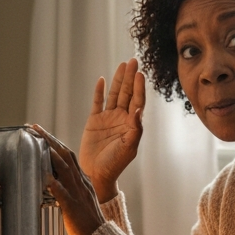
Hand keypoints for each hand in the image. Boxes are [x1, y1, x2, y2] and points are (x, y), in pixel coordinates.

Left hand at [31, 124, 105, 234]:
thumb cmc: (88, 224)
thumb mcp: (80, 200)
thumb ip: (69, 189)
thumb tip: (53, 182)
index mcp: (83, 181)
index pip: (68, 156)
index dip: (54, 142)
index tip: (41, 133)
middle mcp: (81, 183)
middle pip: (65, 155)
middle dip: (49, 139)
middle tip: (34, 127)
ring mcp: (77, 193)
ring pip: (64, 168)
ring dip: (49, 152)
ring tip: (36, 140)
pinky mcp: (72, 207)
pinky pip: (62, 193)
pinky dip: (53, 184)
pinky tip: (44, 176)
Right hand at [79, 59, 145, 201]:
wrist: (96, 174)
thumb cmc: (115, 164)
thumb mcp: (128, 148)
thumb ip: (135, 128)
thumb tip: (138, 109)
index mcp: (132, 124)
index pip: (137, 101)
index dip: (139, 87)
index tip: (140, 73)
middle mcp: (121, 118)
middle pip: (127, 93)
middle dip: (130, 77)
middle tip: (134, 60)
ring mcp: (108, 118)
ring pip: (114, 95)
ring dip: (118, 80)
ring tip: (122, 64)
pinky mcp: (94, 121)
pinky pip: (97, 102)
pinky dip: (99, 92)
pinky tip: (102, 80)